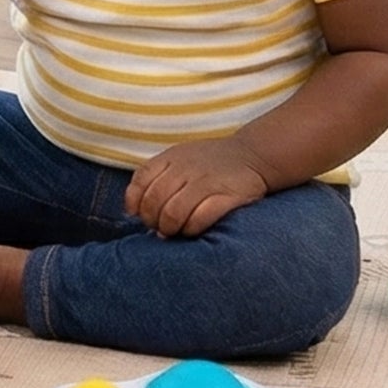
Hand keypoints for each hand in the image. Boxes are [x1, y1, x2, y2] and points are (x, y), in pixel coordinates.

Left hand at [124, 137, 270, 238]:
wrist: (253, 155)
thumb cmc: (210, 162)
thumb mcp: (179, 158)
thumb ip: (157, 177)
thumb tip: (135, 211)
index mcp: (171, 158)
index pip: (141, 180)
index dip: (135, 201)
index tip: (138, 214)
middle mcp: (186, 169)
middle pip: (154, 200)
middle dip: (151, 220)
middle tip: (158, 227)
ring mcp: (207, 182)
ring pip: (173, 212)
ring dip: (169, 228)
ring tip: (173, 232)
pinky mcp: (228, 197)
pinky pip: (201, 218)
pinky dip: (191, 229)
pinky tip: (192, 230)